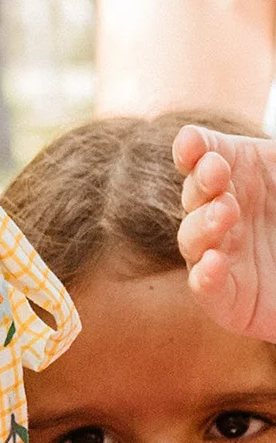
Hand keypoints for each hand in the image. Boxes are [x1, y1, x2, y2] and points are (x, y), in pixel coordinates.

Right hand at [175, 125, 275, 340]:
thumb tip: (251, 142)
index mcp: (243, 179)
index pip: (203, 158)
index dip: (192, 149)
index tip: (192, 142)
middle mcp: (225, 216)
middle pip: (195, 197)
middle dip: (200, 183)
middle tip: (214, 171)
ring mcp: (224, 256)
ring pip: (192, 240)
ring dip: (202, 224)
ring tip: (224, 212)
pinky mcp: (229, 300)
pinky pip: (206, 289)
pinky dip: (205, 276)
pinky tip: (214, 262)